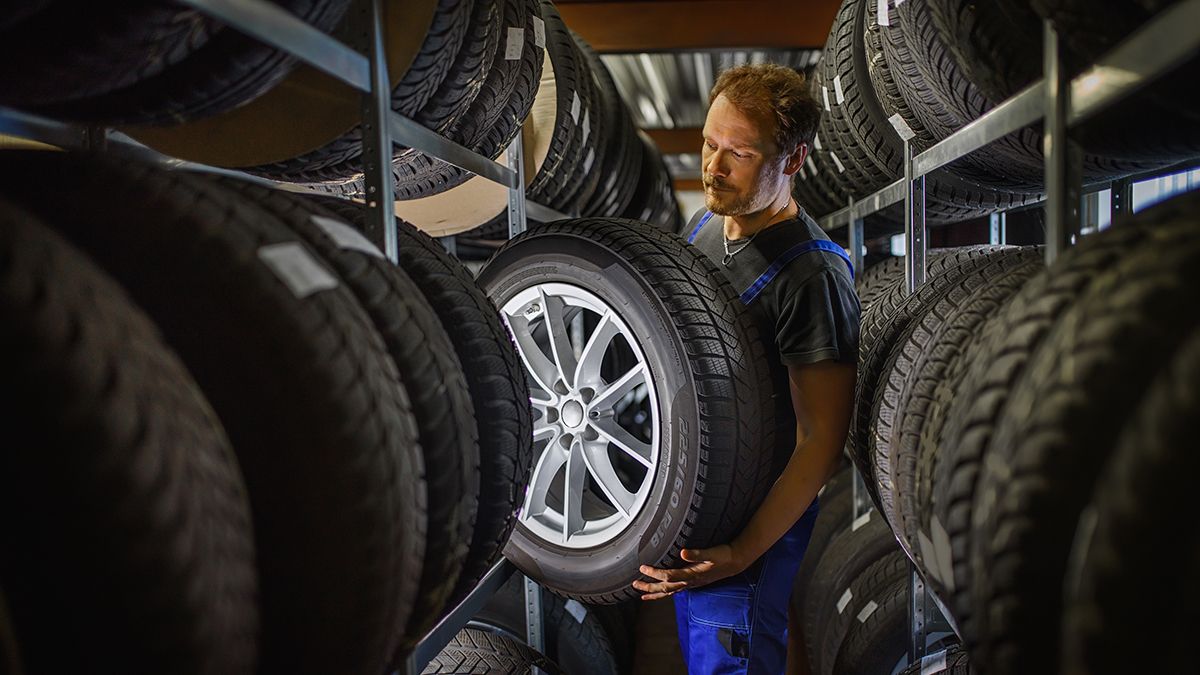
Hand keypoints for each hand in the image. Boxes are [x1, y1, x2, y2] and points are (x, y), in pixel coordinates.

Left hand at [631, 545, 747, 600]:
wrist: (734, 562)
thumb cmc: (723, 556)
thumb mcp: (711, 553)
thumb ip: (697, 553)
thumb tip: (682, 552)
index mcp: (691, 574)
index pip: (669, 576)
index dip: (655, 573)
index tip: (643, 567)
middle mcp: (689, 582)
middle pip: (665, 588)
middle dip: (649, 587)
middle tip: (635, 584)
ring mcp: (690, 584)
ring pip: (669, 592)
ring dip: (654, 593)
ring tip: (641, 594)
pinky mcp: (692, 583)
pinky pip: (674, 591)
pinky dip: (664, 593)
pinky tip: (659, 593)